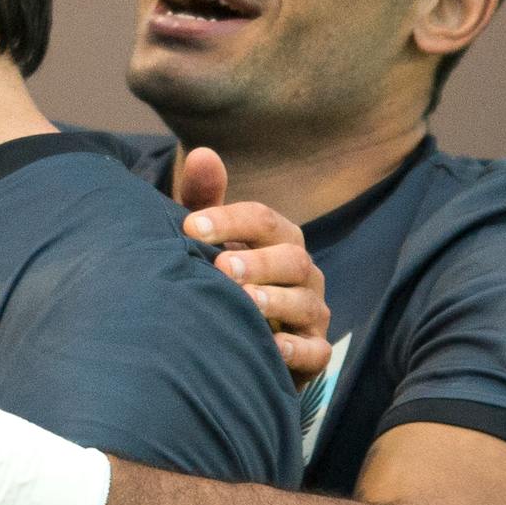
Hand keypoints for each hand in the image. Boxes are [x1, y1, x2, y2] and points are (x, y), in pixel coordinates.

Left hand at [176, 147, 332, 383]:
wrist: (232, 334)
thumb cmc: (218, 276)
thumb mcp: (207, 237)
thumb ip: (205, 199)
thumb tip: (204, 153)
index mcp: (277, 238)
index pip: (262, 219)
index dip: (229, 220)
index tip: (190, 226)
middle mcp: (301, 271)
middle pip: (290, 258)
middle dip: (258, 262)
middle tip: (223, 267)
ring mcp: (311, 311)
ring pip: (306, 302)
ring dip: (276, 301)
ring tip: (246, 303)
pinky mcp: (314, 351)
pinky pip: (315, 350)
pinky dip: (296, 349)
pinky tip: (271, 346)